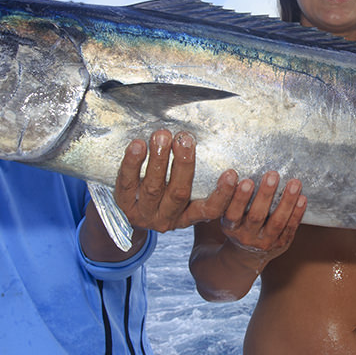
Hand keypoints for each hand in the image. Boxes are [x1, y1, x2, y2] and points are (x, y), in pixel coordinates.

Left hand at [113, 129, 238, 232]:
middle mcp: (167, 218)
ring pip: (154, 187)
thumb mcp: (181, 194)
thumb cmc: (161, 194)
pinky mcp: (123, 205)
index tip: (232, 174)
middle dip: (184, 164)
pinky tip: (138, 145)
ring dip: (159, 159)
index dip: (222, 194)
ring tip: (162, 135)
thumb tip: (213, 142)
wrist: (125, 214)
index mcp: (187, 216)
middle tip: (185, 139)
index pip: (209, 210)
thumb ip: (195, 176)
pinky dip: (132, 163)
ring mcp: (144, 213)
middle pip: (179, 193)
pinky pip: (127, 183)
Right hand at [215, 172, 306, 264]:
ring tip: (294, 183)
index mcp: (230, 227)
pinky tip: (302, 198)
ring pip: (277, 221)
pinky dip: (297, 213)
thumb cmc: (238, 222)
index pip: (232, 213)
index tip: (240, 178)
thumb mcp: (227, 213)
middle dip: (265, 194)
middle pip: (256, 216)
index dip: (237, 196)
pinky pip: (290, 228)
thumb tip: (231, 169)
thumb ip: (230, 197)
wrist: (247, 253)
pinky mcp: (280, 243)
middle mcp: (246, 236)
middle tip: (272, 175)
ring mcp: (264, 242)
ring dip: (287, 201)